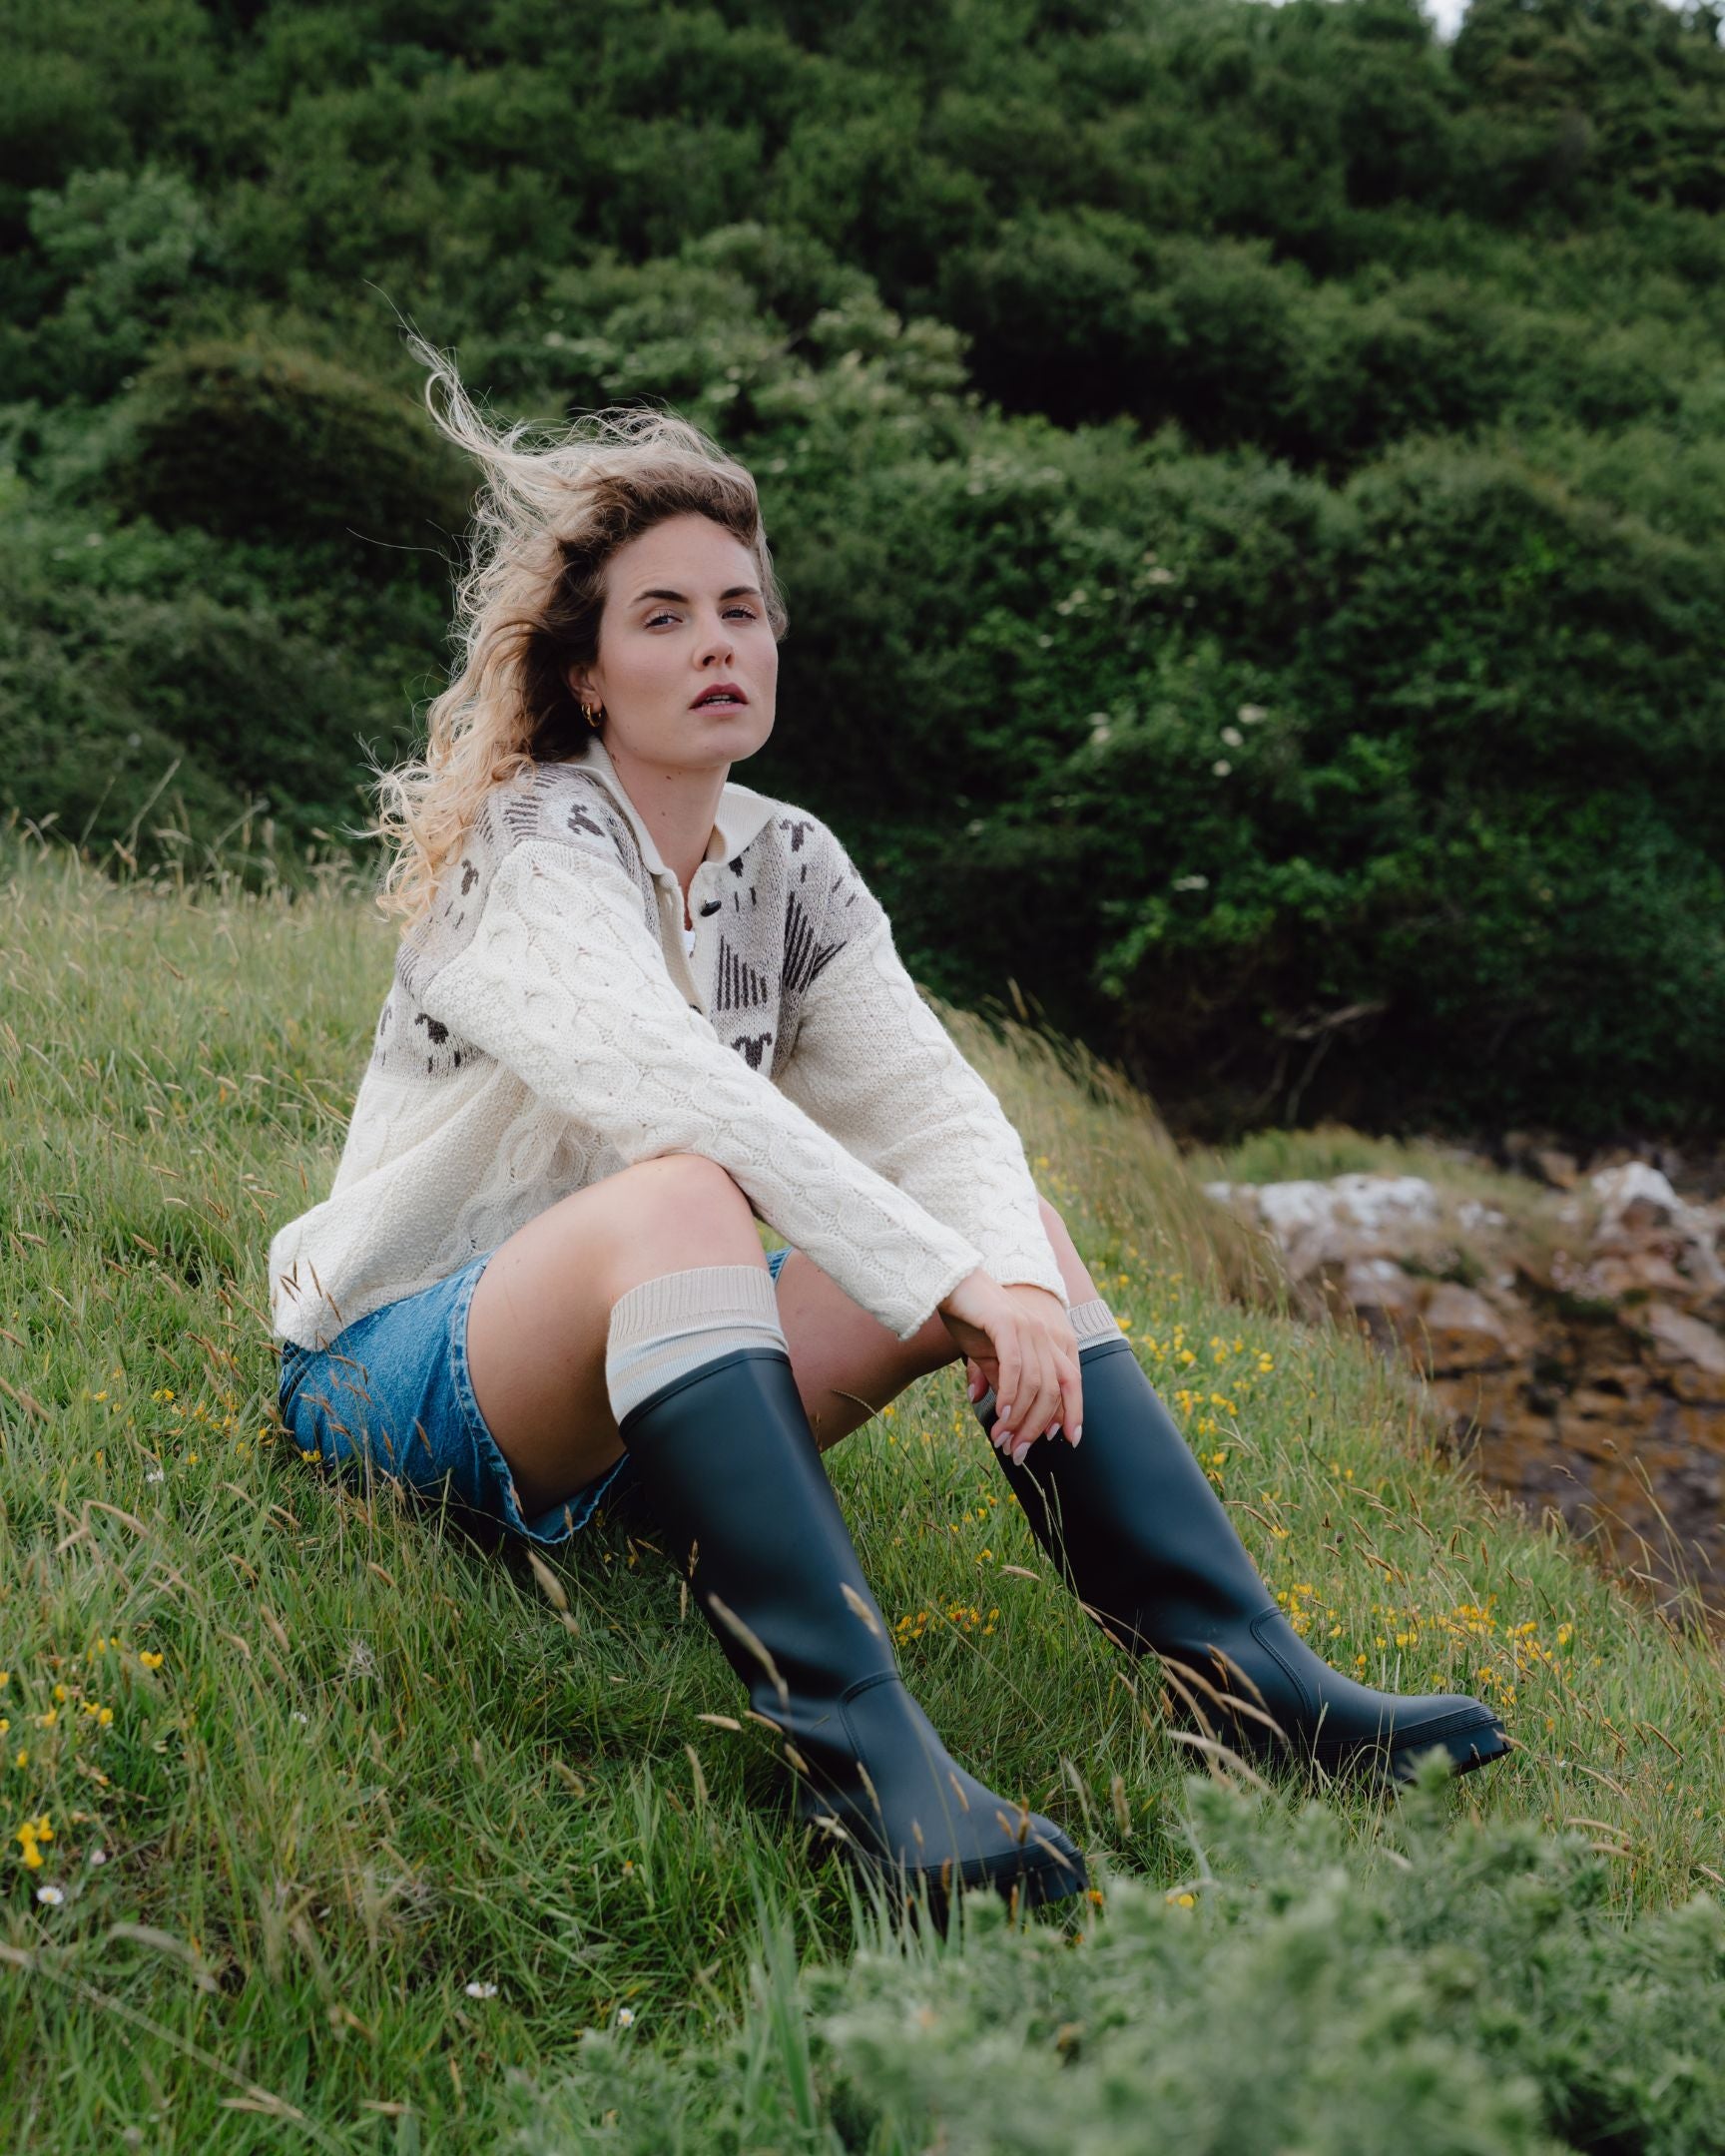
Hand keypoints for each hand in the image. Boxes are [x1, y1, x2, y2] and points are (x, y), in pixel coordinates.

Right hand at [936, 1269, 1082, 1465]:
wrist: (949, 1282)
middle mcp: (1045, 1335)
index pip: (1070, 1383)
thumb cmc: (969, 1318)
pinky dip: (1010, 1394)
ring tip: (1002, 1438)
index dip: (1074, 1412)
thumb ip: (1002, 1381)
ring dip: (1020, 1417)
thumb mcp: (988, 1356)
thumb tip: (1006, 1415)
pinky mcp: (1008, 1324)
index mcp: (1047, 1342)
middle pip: (1056, 1390)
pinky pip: (1015, 1367)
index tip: (1068, 1441)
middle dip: (1038, 1426)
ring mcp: (1029, 1328)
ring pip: (1036, 1384)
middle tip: (1018, 1452)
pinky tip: (1000, 1412)